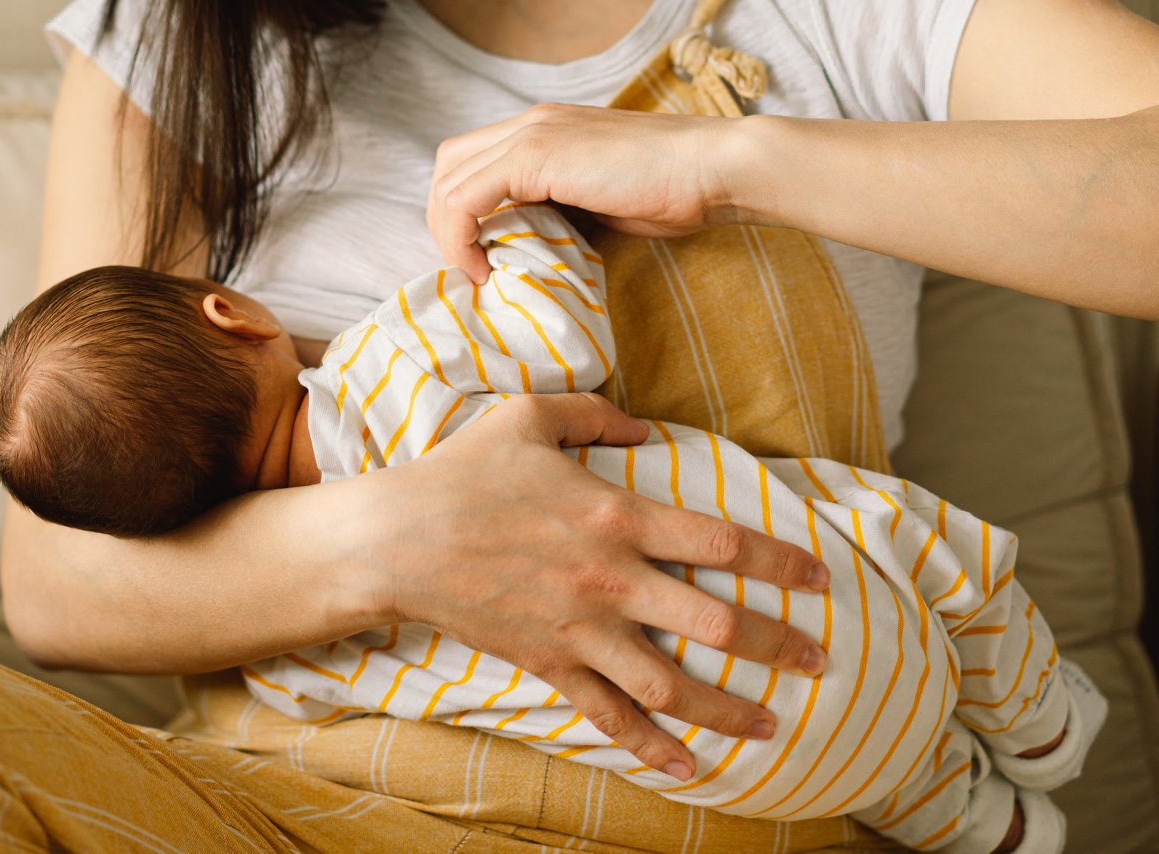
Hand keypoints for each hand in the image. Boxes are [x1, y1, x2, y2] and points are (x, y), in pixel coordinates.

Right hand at [374, 393, 829, 779]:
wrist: (395, 541)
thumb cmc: (461, 473)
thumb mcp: (527, 416)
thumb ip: (594, 413)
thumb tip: (644, 425)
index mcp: (615, 515)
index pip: (720, 540)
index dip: (779, 560)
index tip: (820, 578)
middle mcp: (609, 580)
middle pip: (714, 622)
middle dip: (777, 645)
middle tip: (821, 659)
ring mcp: (579, 631)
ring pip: (670, 684)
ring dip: (728, 709)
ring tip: (773, 725)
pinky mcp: (548, 664)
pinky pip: (607, 714)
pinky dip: (649, 746)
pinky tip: (687, 768)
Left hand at [428, 103, 745, 281]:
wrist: (710, 170)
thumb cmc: (671, 192)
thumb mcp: (599, 203)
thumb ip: (560, 211)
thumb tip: (529, 246)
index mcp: (543, 129)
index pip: (471, 163)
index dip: (462, 214)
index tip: (482, 259)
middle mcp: (529, 123)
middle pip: (448, 167)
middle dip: (445, 222)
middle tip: (472, 268)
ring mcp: (530, 134)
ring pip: (449, 180)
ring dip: (449, 233)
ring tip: (477, 272)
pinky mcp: (536, 156)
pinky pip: (467, 197)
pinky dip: (461, 235)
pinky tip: (485, 267)